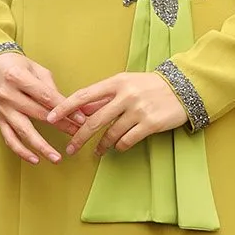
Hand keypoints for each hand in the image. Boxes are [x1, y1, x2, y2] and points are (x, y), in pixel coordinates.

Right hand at [0, 51, 80, 164]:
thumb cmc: (15, 65)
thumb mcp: (34, 67)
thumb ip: (50, 86)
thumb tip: (69, 105)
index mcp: (18, 77)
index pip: (46, 97)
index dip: (65, 109)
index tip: (80, 119)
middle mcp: (8, 95)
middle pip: (39, 114)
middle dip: (61, 126)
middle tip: (78, 135)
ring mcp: (3, 109)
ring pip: (24, 131)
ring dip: (41, 147)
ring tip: (56, 158)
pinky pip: (10, 139)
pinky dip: (21, 151)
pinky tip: (35, 159)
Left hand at [48, 71, 186, 156]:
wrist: (183, 88)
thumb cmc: (150, 86)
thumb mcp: (126, 84)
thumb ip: (105, 97)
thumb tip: (81, 111)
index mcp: (116, 82)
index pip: (84, 95)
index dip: (65, 107)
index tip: (50, 118)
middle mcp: (125, 95)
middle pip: (94, 119)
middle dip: (79, 136)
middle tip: (70, 148)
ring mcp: (138, 110)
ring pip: (110, 133)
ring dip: (101, 145)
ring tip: (96, 152)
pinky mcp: (150, 123)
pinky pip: (127, 140)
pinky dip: (119, 146)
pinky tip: (118, 147)